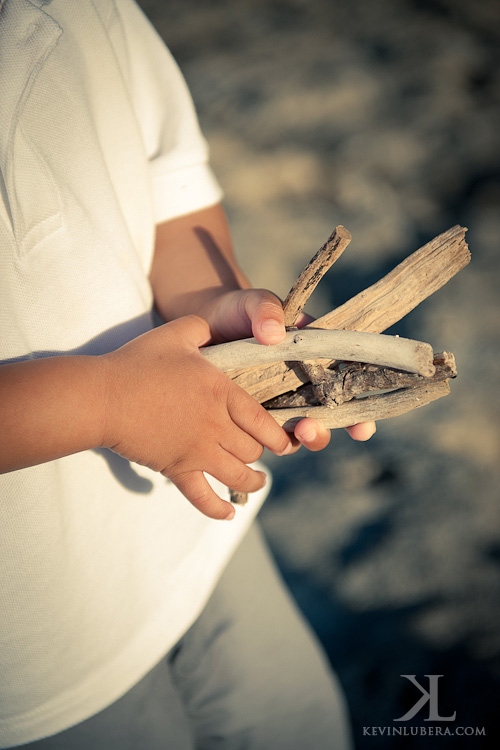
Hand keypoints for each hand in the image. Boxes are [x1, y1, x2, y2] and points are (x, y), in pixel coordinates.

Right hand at [100, 315, 293, 519]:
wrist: (103, 398)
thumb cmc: (137, 363)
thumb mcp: (176, 334)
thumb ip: (202, 328)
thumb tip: (214, 326)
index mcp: (221, 392)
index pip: (262, 420)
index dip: (279, 435)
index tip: (285, 441)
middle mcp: (216, 425)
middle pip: (253, 450)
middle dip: (263, 454)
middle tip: (263, 453)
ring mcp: (197, 450)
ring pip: (238, 475)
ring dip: (253, 481)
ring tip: (258, 482)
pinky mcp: (177, 468)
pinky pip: (203, 496)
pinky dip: (218, 509)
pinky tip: (229, 513)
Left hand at [197, 288, 375, 450]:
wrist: (206, 322)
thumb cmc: (239, 310)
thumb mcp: (255, 303)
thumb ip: (266, 309)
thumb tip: (274, 334)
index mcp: (317, 360)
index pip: (347, 389)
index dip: (359, 413)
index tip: (362, 428)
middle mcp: (303, 387)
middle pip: (326, 421)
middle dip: (324, 432)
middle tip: (310, 428)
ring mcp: (279, 404)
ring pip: (298, 434)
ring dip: (300, 439)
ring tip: (294, 432)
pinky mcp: (252, 415)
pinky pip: (264, 436)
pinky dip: (265, 442)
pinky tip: (256, 440)